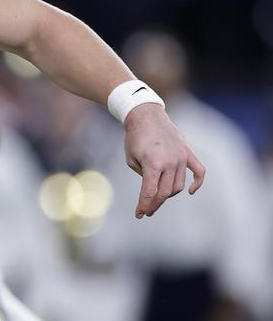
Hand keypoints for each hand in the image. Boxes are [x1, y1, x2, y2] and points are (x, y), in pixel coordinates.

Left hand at [123, 104, 205, 218]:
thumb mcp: (130, 158)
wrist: (146, 115)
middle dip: (155, 204)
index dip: (144, 205)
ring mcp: (181, 158)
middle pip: (165, 192)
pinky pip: (199, 171)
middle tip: (148, 210)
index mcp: (153, 164)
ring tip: (158, 197)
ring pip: (179, 185)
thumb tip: (153, 187)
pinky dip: (197, 183)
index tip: (139, 214)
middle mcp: (170, 162)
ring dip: (168, 194)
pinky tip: (191, 192)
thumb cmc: (134, 137)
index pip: (150, 192)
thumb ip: (142, 175)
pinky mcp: (188, 153)